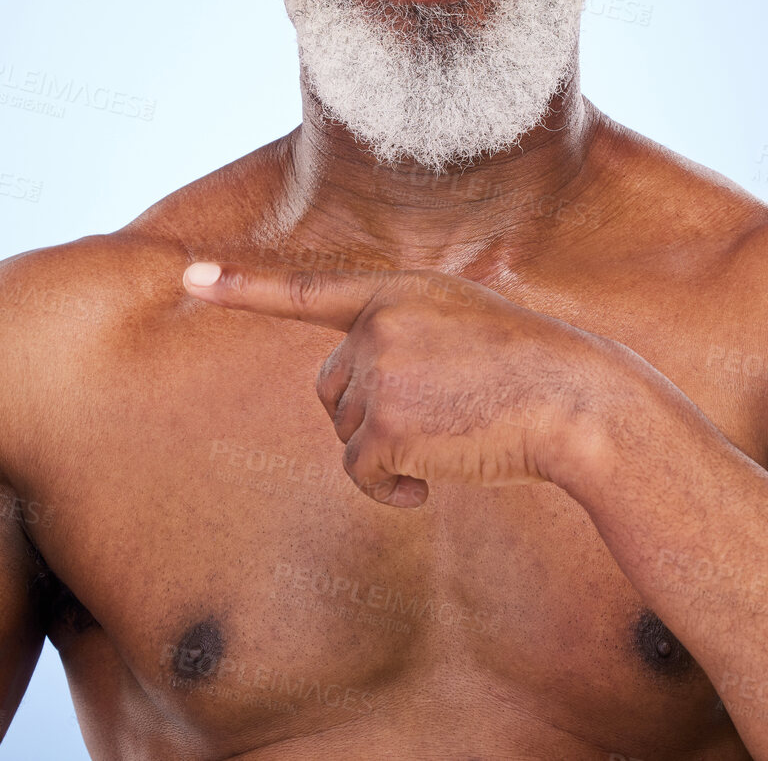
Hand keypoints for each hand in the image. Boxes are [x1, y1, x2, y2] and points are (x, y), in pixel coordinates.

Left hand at [181, 261, 605, 506]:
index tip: (191, 278)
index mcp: (398, 290)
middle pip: (329, 390)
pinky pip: (359, 473)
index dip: (243, 286)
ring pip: (345, 433)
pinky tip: (433, 483)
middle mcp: (378, 322)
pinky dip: (391, 489)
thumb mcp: (461, 324)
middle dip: (368, 419)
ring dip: (387, 452)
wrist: (577, 399)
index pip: (307, 288)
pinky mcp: (386, 422)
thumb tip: (349, 393)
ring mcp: (380, 369)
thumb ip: (402, 335)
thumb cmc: (529, 373)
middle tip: (437, 420)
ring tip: (451, 438)